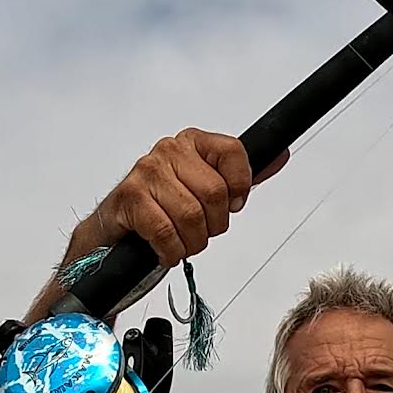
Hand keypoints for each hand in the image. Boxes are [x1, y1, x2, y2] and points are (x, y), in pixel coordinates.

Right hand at [94, 128, 284, 266]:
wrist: (113, 232)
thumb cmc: (163, 209)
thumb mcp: (205, 189)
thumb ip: (241, 176)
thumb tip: (279, 156)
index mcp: (192, 142)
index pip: (233, 151)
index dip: (239, 187)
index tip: (230, 205)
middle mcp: (169, 150)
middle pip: (215, 192)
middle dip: (213, 225)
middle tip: (199, 231)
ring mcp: (146, 173)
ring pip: (192, 216)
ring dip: (191, 242)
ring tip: (180, 240)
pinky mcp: (130, 199)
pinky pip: (166, 232)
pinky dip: (171, 251)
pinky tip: (165, 249)